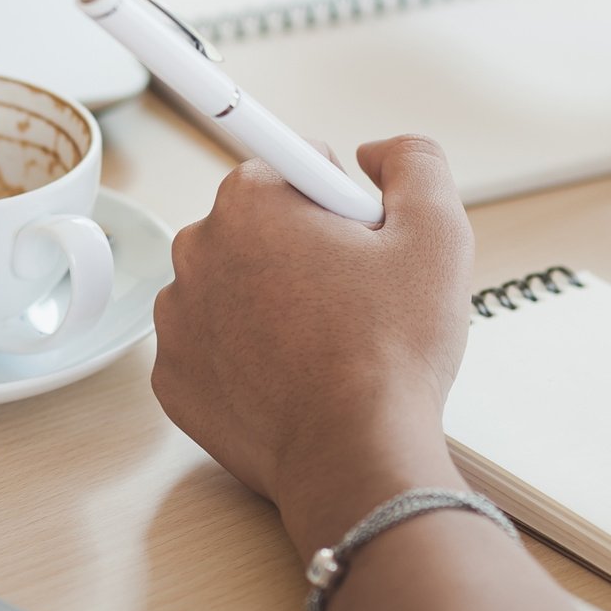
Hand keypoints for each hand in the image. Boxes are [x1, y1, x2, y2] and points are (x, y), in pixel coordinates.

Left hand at [152, 137, 473, 554]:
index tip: (357, 241)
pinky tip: (292, 377)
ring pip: (233, 286)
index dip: (337, 202)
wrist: (354, 456)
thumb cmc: (392, 351)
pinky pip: (212, 346)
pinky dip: (246, 356)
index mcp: (250, 201)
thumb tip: (376, 154)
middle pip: (260, 225)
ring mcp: (177, 319)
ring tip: (327, 343)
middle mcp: (197, 250)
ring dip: (272, 301)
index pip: (292, 166)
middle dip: (304, 249)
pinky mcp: (173, 379)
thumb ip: (415, 160)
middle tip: (354, 297)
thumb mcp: (436, 230)